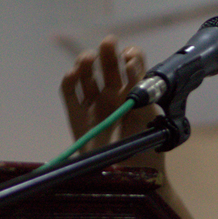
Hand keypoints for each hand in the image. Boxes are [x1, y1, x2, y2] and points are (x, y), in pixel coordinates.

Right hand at [60, 35, 162, 169]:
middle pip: (108, 67)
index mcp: (134, 92)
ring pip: (87, 77)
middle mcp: (114, 96)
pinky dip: (69, 82)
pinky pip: (70, 96)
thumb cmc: (146, 145)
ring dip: (86, 63)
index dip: (130, 56)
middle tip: (109, 42)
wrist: (133, 176)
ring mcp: (95, 106)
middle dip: (108, 53)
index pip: (131, 66)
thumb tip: (129, 60)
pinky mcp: (78, 118)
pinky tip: (73, 73)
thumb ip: (138, 87)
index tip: (130, 56)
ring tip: (89, 58)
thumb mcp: (148, 113)